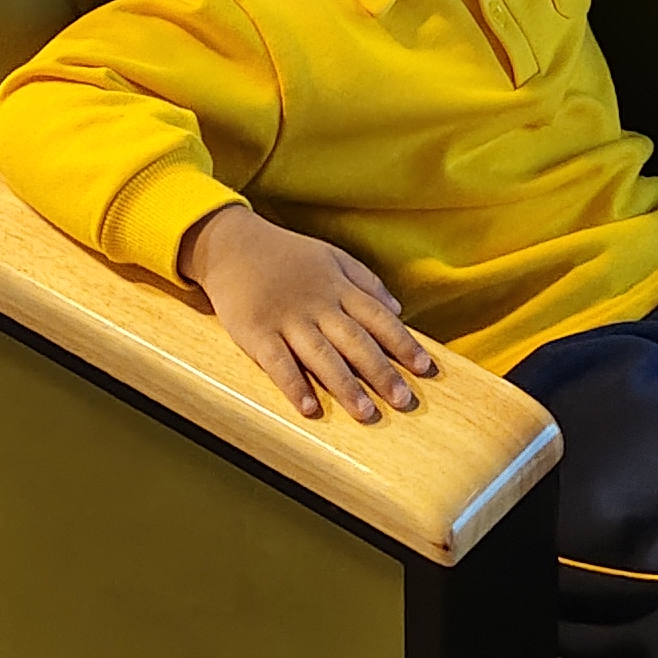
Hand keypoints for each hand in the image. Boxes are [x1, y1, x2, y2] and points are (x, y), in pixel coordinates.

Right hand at [186, 204, 434, 423]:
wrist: (233, 244)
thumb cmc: (287, 255)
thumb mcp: (332, 257)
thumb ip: (366, 282)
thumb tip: (398, 309)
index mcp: (338, 287)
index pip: (379, 318)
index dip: (403, 344)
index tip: (425, 369)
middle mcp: (318, 304)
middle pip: (355, 341)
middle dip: (381, 372)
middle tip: (403, 401)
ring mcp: (287, 319)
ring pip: (321, 356)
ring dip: (345, 386)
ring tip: (366, 413)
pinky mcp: (257, 332)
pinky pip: (277, 363)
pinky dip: (294, 386)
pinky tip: (309, 408)